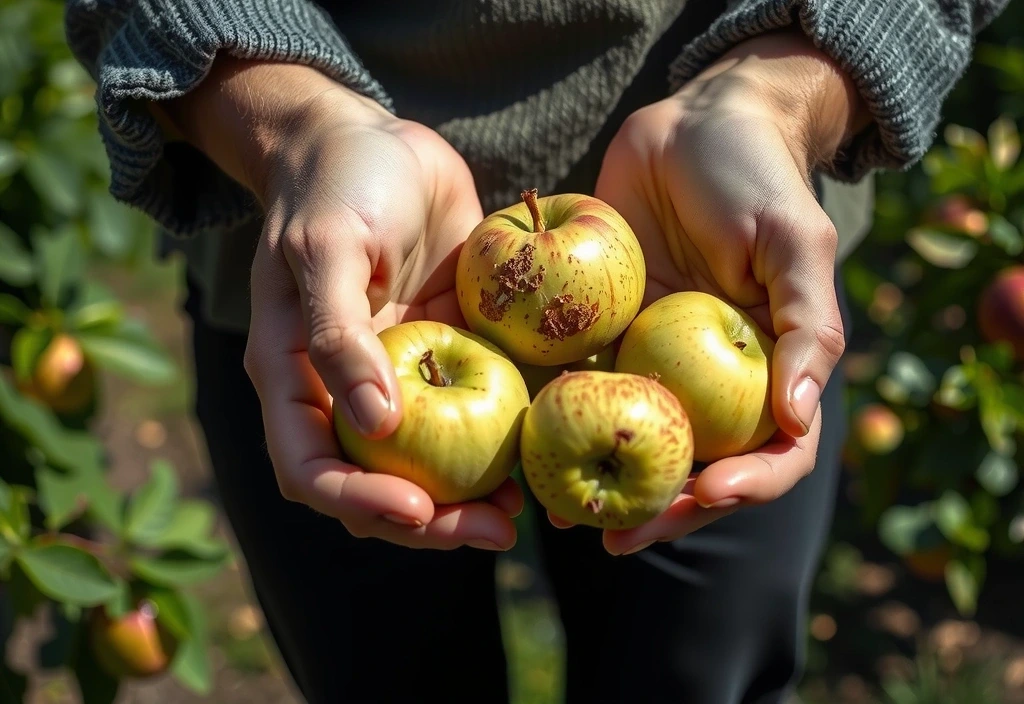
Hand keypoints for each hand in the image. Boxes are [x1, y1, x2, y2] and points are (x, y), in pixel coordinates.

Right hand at [160, 59, 519, 550]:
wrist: (378, 140)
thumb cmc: (338, 185)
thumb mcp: (327, 249)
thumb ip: (336, 336)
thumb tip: (374, 427)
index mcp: (296, 378)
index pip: (313, 470)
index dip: (361, 504)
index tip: (422, 513)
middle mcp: (344, 392)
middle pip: (377, 486)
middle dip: (431, 522)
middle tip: (498, 530)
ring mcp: (397, 381)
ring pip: (428, 466)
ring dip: (471, 498)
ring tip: (524, 510)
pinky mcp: (445, 358)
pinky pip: (470, 415)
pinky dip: (500, 444)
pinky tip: (538, 451)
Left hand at [581, 30, 869, 554]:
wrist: (689, 123)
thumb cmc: (753, 177)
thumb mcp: (794, 243)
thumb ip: (807, 325)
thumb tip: (798, 414)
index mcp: (766, 369)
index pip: (771, 451)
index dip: (746, 486)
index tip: (705, 493)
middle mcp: (709, 378)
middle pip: (691, 465)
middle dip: (660, 509)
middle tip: (617, 537)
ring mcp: (650, 361)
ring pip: (629, 441)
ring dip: (600, 485)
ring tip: (565, 518)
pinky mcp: (599, 335)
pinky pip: (579, 387)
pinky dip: (558, 422)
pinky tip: (527, 450)